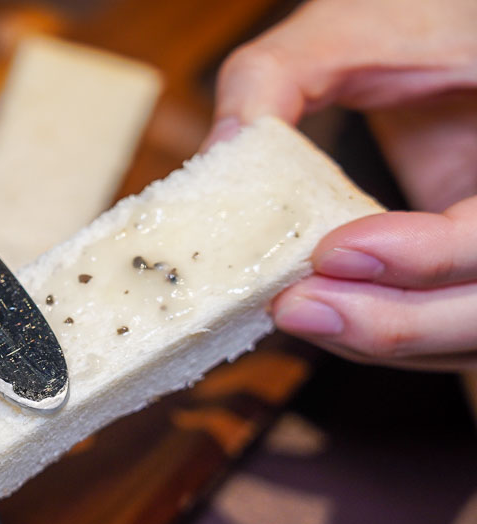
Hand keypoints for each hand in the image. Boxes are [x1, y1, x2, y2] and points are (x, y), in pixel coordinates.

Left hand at [210, 0, 476, 369]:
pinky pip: (437, 333)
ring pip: (462, 339)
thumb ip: (278, 76)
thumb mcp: (349, 30)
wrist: (436, 42)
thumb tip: (222, 149)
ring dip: (378, 340)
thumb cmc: (407, 24)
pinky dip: (380, 335)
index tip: (332, 249)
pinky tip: (321, 312)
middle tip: (295, 307)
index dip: (427, 255)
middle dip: (395, 322)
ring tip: (296, 312)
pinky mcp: (466, 273)